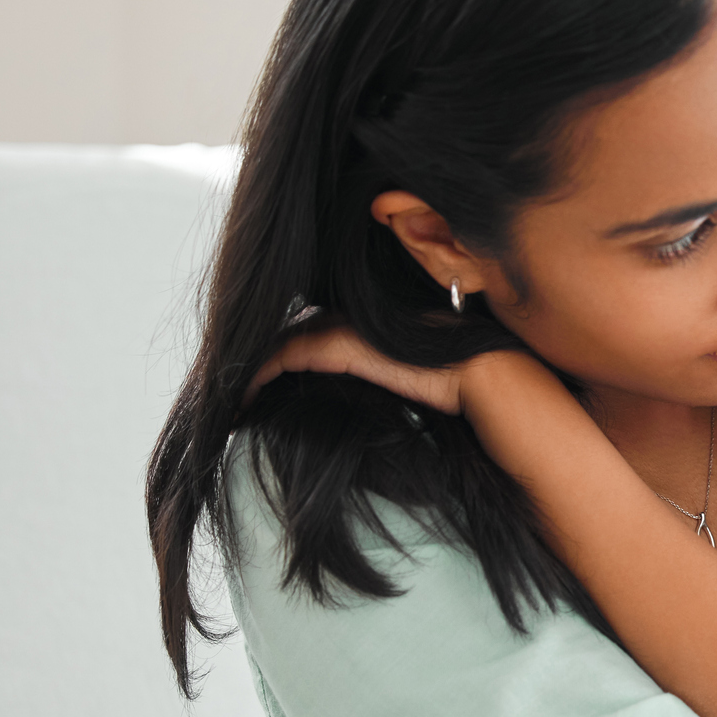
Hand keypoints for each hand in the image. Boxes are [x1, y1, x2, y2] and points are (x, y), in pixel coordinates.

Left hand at [246, 318, 470, 414]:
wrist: (484, 376)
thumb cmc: (459, 386)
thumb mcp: (413, 376)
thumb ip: (384, 373)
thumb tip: (365, 400)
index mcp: (368, 319)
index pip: (310, 332)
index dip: (279, 357)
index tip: (259, 388)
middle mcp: (352, 314)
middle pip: (288, 333)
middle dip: (256, 362)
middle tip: (235, 395)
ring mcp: (345, 326)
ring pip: (279, 343)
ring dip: (251, 371)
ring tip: (232, 401)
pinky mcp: (340, 345)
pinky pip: (282, 356)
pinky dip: (256, 376)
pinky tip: (241, 402)